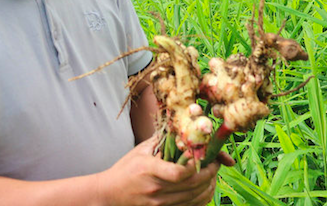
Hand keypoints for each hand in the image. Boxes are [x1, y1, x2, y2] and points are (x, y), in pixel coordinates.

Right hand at [96, 137, 223, 205]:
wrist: (109, 194)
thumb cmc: (126, 169)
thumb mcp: (141, 150)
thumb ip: (162, 140)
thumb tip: (182, 128)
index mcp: (150, 170)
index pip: (179, 173)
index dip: (196, 166)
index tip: (202, 155)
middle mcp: (156, 189)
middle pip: (192, 185)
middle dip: (210, 173)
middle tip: (216, 163)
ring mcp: (159, 204)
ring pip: (194, 198)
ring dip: (209, 186)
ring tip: (213, 175)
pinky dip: (201, 199)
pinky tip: (205, 189)